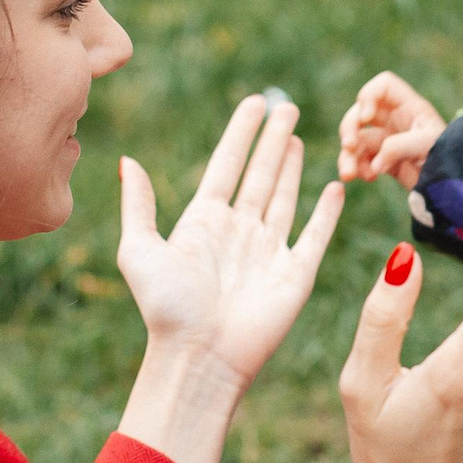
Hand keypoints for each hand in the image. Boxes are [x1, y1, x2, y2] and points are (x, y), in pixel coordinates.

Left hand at [115, 96, 344, 462]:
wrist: (199, 358)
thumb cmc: (165, 310)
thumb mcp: (139, 250)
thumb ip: (139, 205)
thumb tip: (128, 160)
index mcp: (203, 222)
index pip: (227, 165)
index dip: (241, 134)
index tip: (253, 104)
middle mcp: (238, 232)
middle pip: (260, 174)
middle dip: (273, 140)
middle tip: (285, 105)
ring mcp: (269, 252)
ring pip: (284, 197)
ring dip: (292, 167)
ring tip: (299, 136)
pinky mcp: (296, 275)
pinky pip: (315, 236)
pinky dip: (325, 212)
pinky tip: (333, 188)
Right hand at [336, 71, 444, 188]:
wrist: (456, 187)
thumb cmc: (449, 158)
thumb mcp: (428, 146)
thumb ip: (399, 147)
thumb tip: (373, 163)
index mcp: (410, 107)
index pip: (383, 86)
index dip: (369, 96)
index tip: (366, 118)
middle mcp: (396, 119)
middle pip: (360, 112)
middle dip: (349, 128)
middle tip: (349, 147)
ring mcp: (388, 140)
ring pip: (356, 140)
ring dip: (348, 156)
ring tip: (349, 175)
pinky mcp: (383, 161)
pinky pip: (361, 160)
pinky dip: (358, 169)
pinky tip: (369, 178)